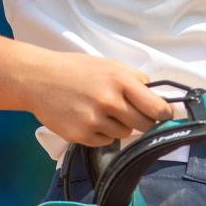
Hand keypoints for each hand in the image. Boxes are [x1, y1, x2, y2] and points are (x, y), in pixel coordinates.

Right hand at [17, 48, 173, 145]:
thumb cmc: (76, 69)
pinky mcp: (82, 136)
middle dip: (144, 121)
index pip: (156, 107)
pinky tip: (90, 118)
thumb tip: (156, 96)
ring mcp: (95, 121)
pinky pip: (106, 140)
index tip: (166, 116)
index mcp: (120, 81)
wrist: (38, 79)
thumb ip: (134, 79)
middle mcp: (110, 101)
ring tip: (103, 111)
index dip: (165, 114)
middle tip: (133, 113)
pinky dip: (103, 133)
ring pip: (125, 134)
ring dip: (121, 125)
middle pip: (144, 124)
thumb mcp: (109, 64)